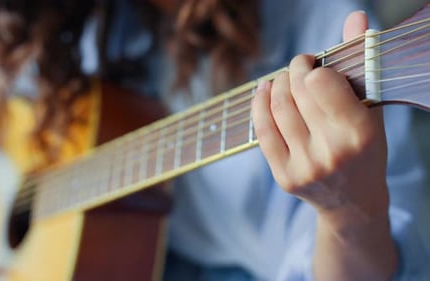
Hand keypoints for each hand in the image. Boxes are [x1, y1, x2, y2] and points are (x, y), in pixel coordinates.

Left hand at [251, 22, 387, 222]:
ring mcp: (305, 167)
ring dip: (276, 84)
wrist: (353, 201)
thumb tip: (354, 17)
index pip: (320, 83)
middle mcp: (332, 152)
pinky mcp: (285, 177)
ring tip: (284, 79)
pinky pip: (263, 131)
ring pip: (277, 108)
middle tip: (298, 66)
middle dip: (293, 70)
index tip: (315, 64)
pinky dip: (258, 104)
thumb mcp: (370, 109)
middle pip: (295, 92)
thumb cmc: (364, 149)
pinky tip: (263, 90)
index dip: (313, 67)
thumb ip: (360, 62)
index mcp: (360, 133)